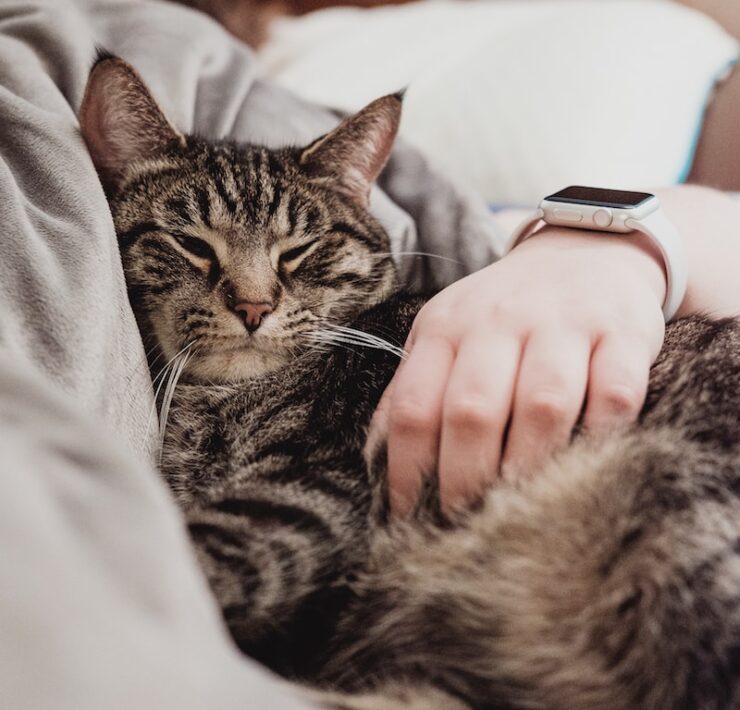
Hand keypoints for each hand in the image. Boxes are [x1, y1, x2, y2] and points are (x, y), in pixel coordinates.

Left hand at [368, 226, 666, 515]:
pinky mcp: (622, 333)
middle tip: (465, 523)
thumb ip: (414, 388)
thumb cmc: (505, 311)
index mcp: (446, 328)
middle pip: (472, 410)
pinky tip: (587, 465)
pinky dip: (601, 436)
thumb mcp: (447, 334)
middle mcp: (499, 321)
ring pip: (542, 405)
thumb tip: (378, 460)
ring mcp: (564, 324)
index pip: (413, 406)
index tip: (408, 517)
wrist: (586, 249)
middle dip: (464, 479)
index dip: (405, 471)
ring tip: (520, 510)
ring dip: (529, 467)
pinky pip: (614, 394)